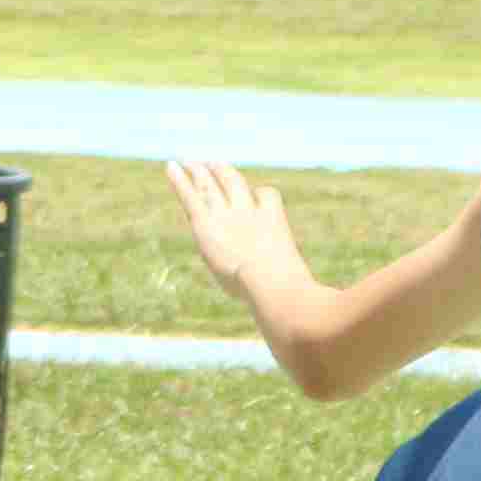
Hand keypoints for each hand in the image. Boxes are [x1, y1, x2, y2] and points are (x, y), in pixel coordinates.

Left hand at [165, 158, 311, 313]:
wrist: (272, 284)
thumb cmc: (289, 292)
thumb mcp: (298, 290)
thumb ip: (300, 292)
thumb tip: (311, 317)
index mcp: (274, 221)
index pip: (267, 195)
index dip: (262, 193)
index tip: (260, 192)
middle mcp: (250, 212)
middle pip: (235, 183)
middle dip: (224, 172)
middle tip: (215, 164)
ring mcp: (227, 215)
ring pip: (210, 185)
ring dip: (199, 172)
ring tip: (191, 162)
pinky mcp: (205, 224)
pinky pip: (190, 196)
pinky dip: (178, 180)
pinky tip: (169, 167)